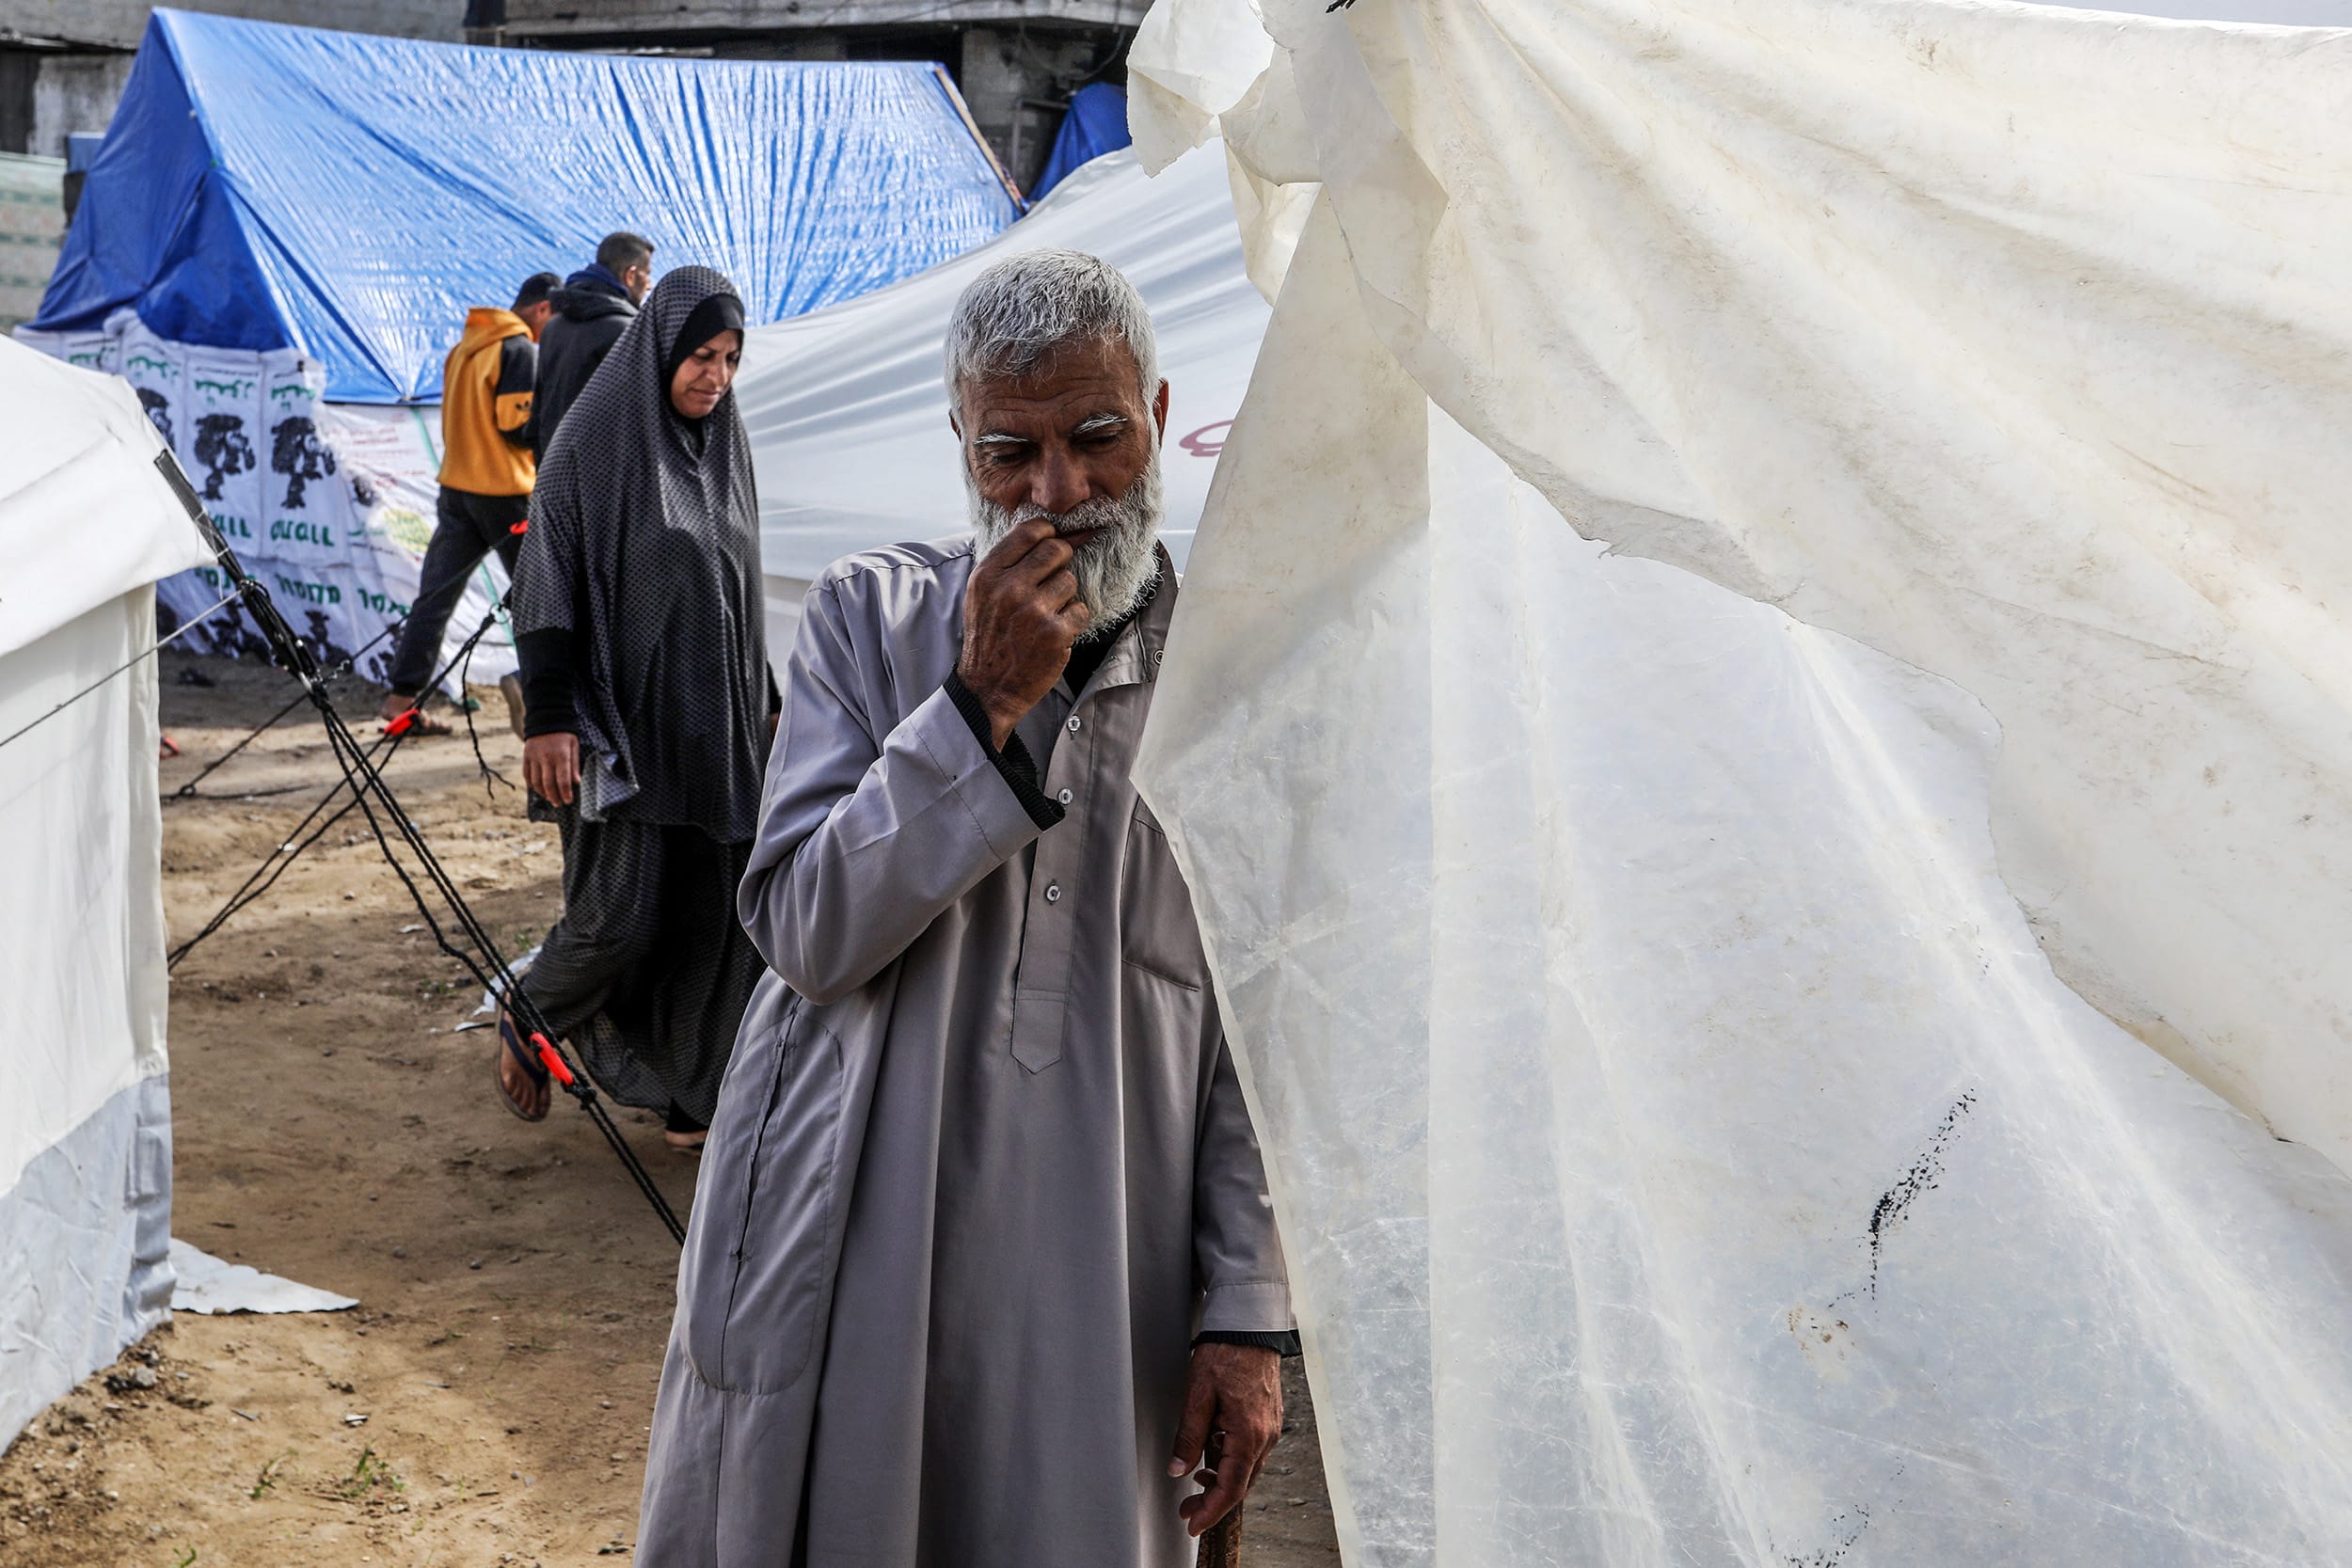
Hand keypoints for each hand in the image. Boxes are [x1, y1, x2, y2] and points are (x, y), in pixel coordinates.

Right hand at [524, 731, 579, 805]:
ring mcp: (534, 757)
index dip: (565, 793)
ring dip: (542, 793)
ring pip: (536, 781)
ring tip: (549, 798)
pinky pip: (526, 774)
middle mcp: (546, 758)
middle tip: (558, 803)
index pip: (563, 780)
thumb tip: (577, 782)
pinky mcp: (526, 756)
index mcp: (561, 756)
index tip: (568, 801)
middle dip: (554, 797)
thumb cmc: (564, 733)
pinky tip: (537, 789)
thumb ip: (574, 765)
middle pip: (548, 784)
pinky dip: (531, 784)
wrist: (546, 718)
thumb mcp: (574, 746)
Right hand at [956, 517, 1088, 748]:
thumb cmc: (989, 637)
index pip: (1029, 531)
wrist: (987, 688)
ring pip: (1070, 580)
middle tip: (1052, 581)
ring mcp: (1034, 611)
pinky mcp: (1056, 633)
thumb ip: (1007, 564)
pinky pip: (1080, 610)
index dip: (1047, 532)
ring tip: (1047, 614)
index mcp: (988, 575)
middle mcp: (1009, 589)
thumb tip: (1049, 533)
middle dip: (1061, 561)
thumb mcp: (981, 594)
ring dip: (1065, 596)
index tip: (1051, 542)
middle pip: (1056, 549)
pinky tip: (1054, 633)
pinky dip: (1073, 621)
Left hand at [1168, 1343, 1282, 1536]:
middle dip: (1213, 1501)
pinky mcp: (1268, 1419)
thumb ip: (1189, 1435)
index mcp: (1248, 1434)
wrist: (1249, 1328)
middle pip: (1241, 1484)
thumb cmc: (1225, 1354)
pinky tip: (1214, 1458)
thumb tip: (1178, 1468)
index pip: (1231, 1488)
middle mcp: (1265, 1436)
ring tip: (1196, 1484)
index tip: (1193, 1523)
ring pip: (1247, 1470)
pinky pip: (1252, 1453)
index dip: (1211, 1511)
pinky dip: (1232, 1464)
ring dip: (1222, 1482)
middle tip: (1187, 1508)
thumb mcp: (1197, 1395)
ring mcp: (1270, 1428)